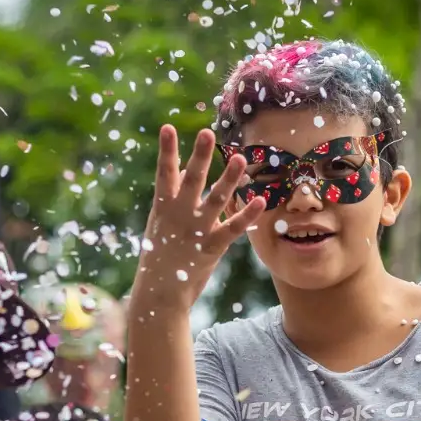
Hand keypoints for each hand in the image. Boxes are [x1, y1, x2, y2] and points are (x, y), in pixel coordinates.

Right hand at [132, 126, 261, 313]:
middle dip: (200, 156)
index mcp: (163, 207)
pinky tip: (261, 201)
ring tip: (241, 159)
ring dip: (229, 179)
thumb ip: (175, 195)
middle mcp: (179, 215)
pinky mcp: (211, 248)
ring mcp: (195, 231)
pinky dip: (247, 215)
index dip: (166, 151)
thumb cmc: (160, 254)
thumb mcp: (161, 222)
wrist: (159, 293)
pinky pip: (233, 229)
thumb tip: (186, 168)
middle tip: (208, 133)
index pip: (164, 173)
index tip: (168, 127)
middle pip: (192, 180)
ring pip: (215, 200)